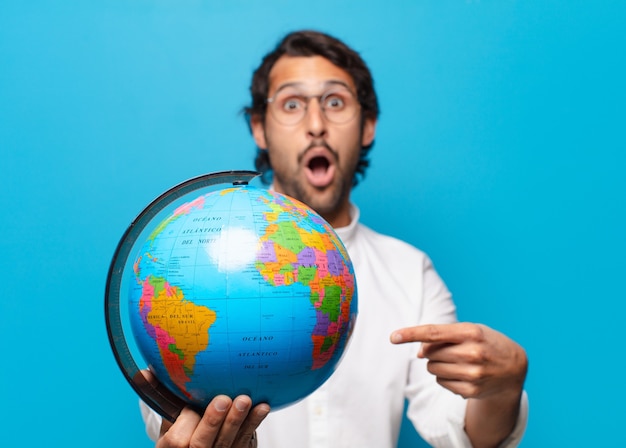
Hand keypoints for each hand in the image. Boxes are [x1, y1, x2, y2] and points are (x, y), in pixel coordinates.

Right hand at [141, 370, 270, 447]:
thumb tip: (145, 371)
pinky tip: (262, 407)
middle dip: (213, 422)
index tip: (191, 405)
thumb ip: (159, 395)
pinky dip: (254, 424)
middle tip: (223, 399)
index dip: (187, 422)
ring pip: (227, 443)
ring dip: (238, 421)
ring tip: (246, 400)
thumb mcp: (168, 417)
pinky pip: (245, 441)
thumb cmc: (182, 429)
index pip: (177, 440)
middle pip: (202, 444)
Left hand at [390, 323, 526, 399]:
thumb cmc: (485, 343)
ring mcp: (473, 374)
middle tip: (450, 350)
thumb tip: (418, 353)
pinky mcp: (472, 390)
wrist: (514, 367)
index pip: (433, 332)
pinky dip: (445, 378)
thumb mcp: (468, 331)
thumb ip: (441, 337)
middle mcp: (472, 353)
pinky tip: (462, 374)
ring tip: (457, 362)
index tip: (393, 337)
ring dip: (437, 364)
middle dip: (431, 351)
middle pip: (429, 353)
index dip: (411, 334)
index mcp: (471, 332)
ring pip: (432, 369)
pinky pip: (441, 383)